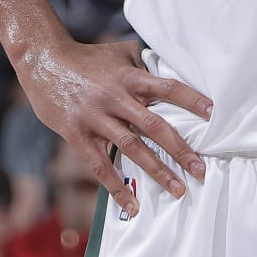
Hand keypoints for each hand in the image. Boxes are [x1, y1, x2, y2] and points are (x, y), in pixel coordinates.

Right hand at [20, 38, 212, 217]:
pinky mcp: (76, 134)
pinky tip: (131, 203)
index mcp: (129, 77)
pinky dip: (115, 186)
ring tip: (178, 189)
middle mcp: (116, 98)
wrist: (43, 60)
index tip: (213, 114)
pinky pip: (99, 164)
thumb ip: (144, 64)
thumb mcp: (119, 53)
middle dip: (180, 150)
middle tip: (201, 170)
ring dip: (157, 170)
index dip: (191, 100)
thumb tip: (171, 69)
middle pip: (155, 126)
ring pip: (131, 148)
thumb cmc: (87, 57)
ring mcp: (96, 118)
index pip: (167, 87)